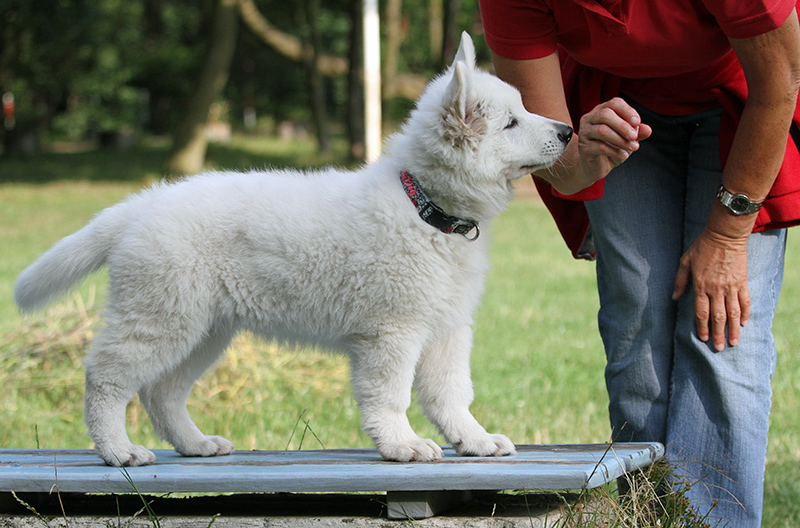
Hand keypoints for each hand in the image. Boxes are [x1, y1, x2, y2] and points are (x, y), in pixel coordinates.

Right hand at [577, 98, 652, 184]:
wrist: (595, 166)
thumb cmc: (611, 148)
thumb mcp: (627, 139)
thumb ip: (637, 132)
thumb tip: (647, 129)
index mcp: (601, 111)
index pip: (614, 103)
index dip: (627, 111)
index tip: (637, 122)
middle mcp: (590, 119)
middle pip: (605, 114)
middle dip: (623, 125)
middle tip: (634, 136)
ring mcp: (584, 133)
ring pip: (602, 130)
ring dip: (620, 139)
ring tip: (633, 147)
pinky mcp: (583, 147)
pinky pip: (599, 146)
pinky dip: (615, 151)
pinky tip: (624, 155)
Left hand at [672, 228, 749, 350]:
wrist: (724, 235)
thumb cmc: (702, 248)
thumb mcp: (685, 262)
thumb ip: (680, 281)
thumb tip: (674, 297)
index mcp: (700, 286)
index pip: (701, 313)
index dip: (702, 327)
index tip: (703, 339)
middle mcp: (716, 289)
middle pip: (718, 317)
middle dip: (718, 334)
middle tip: (720, 348)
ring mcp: (731, 286)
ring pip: (733, 313)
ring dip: (734, 329)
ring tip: (734, 342)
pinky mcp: (742, 282)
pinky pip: (746, 301)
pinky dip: (746, 313)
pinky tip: (745, 323)